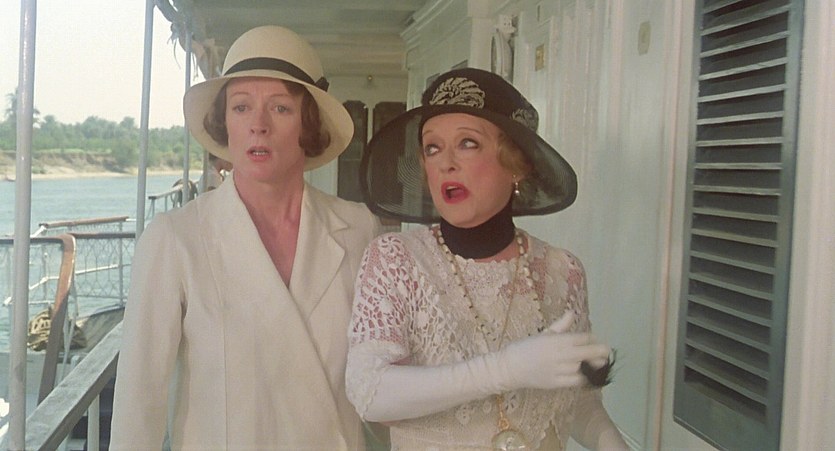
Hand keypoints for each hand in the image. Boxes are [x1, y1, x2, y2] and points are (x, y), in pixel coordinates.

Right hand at [496, 311, 610, 390]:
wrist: (510, 367)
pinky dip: (583, 378)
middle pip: (588, 353)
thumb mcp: (544, 333)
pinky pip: (576, 381)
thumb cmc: (526, 347)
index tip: (595, 340)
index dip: (592, 339)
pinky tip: (586, 375)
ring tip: (597, 364)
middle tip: (606, 352)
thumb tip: (572, 313)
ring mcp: (559, 370)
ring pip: (584, 368)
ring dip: (592, 365)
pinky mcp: (556, 383)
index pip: (583, 338)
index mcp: (557, 339)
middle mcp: (560, 354)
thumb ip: (561, 325)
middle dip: (600, 352)